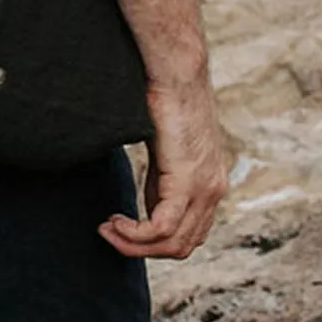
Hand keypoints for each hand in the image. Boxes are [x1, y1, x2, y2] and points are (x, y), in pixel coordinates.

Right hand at [101, 76, 228, 260]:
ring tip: (107, 228)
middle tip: (109, 233)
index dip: (154, 243)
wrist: (176, 72)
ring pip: (173, 243)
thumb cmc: (165, 102)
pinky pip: (162, 228)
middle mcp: (214, 191)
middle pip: (181, 247)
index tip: (122, 227)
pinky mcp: (188, 180)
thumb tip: (149, 209)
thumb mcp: (166, 154)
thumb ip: (163, 184)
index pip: (188, 236)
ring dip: (133, 244)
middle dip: (141, 249)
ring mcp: (205, 187)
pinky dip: (134, 234)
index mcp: (210, 185)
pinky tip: (114, 222)